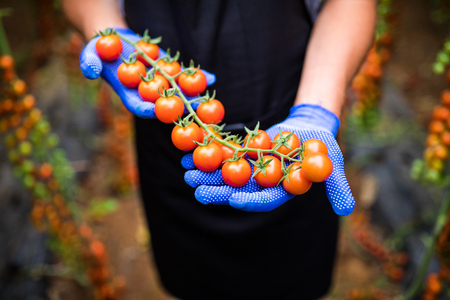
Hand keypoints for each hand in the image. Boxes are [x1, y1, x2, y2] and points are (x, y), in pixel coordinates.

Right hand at [80, 28, 215, 117]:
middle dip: (177, 110)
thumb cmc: (99, 49)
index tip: (155, 111)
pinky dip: (198, 77)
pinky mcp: (169, 72)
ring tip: (207, 100)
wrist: (114, 39)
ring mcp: (159, 83)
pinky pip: (184, 75)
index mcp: (128, 94)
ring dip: (193, 97)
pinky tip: (212, 77)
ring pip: (178, 93)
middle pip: (162, 104)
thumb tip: (88, 71)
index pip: (138, 106)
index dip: (146, 110)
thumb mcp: (90, 53)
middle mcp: (146, 92)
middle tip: (191, 113)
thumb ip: (89, 63)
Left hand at [182, 104, 354, 215]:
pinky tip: (191, 153)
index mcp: (282, 190)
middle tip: (196, 188)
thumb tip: (347, 210)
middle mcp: (264, 183)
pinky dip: (212, 152)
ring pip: (227, 172)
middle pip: (239, 188)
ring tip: (187, 172)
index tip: (234, 199)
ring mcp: (252, 168)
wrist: (310, 127)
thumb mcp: (332, 165)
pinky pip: (226, 153)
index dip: (251, 200)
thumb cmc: (323, 146)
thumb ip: (337, 187)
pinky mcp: (245, 153)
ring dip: (208, 172)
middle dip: (217, 189)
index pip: (265, 199)